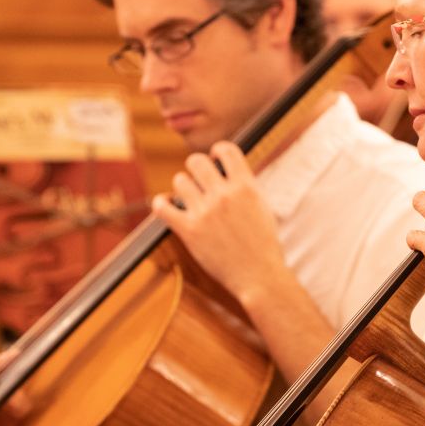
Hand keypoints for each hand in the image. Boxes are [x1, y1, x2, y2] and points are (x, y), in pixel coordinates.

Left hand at [151, 142, 286, 304]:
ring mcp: (205, 213)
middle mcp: (224, 196)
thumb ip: (244, 186)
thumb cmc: (263, 244)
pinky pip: (162, 206)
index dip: (218, 150)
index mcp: (246, 187)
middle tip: (200, 180)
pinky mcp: (189, 231)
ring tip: (189, 197)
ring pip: (179, 181)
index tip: (215, 158)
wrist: (259, 276)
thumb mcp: (262, 207)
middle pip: (196, 161)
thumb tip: (226, 169)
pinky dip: (161, 203)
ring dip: (183, 187)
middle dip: (197, 168)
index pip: (226, 150)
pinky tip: (167, 205)